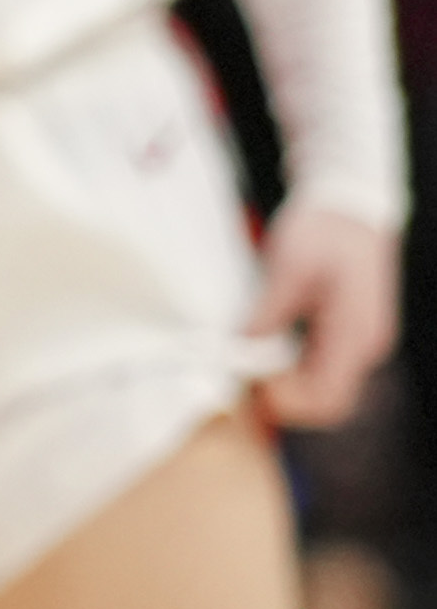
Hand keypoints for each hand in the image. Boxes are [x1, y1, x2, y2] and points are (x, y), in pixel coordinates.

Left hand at [253, 198, 402, 433]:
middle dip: (286, 398)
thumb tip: (242, 348)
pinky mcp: (352, 336)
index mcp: (354, 331)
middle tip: (248, 373)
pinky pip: (326, 370)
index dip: (287, 401)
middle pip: (328, 402)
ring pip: (327, 389)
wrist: (349, 206)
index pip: (327, 398)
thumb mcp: (288, 266)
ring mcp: (362, 342)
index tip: (254, 379)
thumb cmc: (324, 228)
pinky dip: (297, 371)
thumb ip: (268, 312)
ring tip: (256, 361)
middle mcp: (366, 345)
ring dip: (290, 386)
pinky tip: (272, 350)